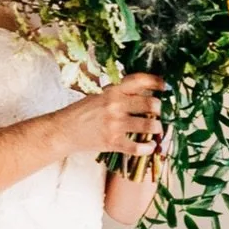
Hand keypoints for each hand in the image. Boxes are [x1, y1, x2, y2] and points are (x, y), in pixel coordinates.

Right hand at [47, 73, 163, 160]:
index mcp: (113, 90)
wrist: (63, 130)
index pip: (140, 80)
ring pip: (149, 125)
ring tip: (156, 128)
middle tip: (159, 112)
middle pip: (150, 103)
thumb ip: (119, 93)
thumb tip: (144, 92)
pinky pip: (137, 147)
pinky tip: (150, 147)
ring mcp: (115, 124)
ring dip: (157, 127)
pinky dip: (147, 148)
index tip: (165, 86)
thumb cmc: (82, 112)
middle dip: (159, 109)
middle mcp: (116, 105)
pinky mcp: (113, 142)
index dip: (157, 82)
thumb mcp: (99, 95)